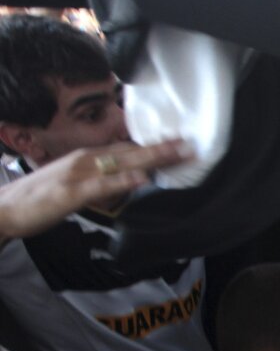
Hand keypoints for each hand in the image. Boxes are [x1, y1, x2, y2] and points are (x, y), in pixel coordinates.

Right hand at [0, 139, 192, 238]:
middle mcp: (86, 160)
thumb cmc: (39, 197)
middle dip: (161, 148)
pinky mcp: (71, 193)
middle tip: (190, 143)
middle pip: (130, 151)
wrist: (3, 208)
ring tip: (177, 153)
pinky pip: (102, 186)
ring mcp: (79, 174)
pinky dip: (123, 181)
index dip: (154, 145)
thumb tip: (127, 179)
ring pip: (121, 163)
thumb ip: (100, 179)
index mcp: (87, 157)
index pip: (127, 148)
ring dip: (151, 157)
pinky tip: (142, 179)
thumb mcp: (76, 183)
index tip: (179, 142)